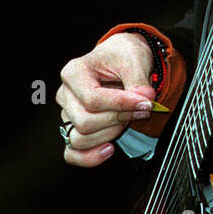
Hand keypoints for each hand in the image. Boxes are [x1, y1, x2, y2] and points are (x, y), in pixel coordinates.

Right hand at [55, 32, 155, 167]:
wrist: (122, 59)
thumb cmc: (123, 56)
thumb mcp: (134, 59)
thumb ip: (138, 81)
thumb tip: (144, 99)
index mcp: (74, 72)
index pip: (92, 99)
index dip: (121, 105)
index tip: (146, 103)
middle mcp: (66, 94)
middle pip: (85, 121)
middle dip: (118, 119)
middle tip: (141, 110)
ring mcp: (68, 113)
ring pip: (80, 138)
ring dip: (110, 134)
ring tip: (127, 119)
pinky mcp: (73, 129)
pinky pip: (72, 153)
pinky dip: (90, 157)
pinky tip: (110, 149)